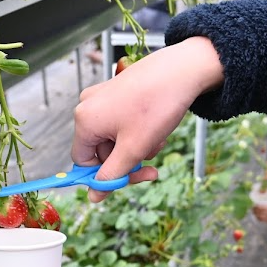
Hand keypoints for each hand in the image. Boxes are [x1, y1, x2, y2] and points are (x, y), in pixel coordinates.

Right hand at [72, 37, 224, 202]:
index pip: (83, 162)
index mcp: (85, 121)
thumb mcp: (133, 149)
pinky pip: (121, 124)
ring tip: (157, 141)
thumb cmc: (157, 106)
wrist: (183, 70)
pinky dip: (138, 133)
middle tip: (150, 167)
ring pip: (114, 140)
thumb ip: (111, 176)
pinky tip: (155, 128)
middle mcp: (88, 107)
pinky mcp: (117, 92)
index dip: (104, 176)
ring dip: (135, 148)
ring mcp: (102, 98)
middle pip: (100, 151)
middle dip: (126, 161)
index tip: (128, 179)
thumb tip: (94, 196)